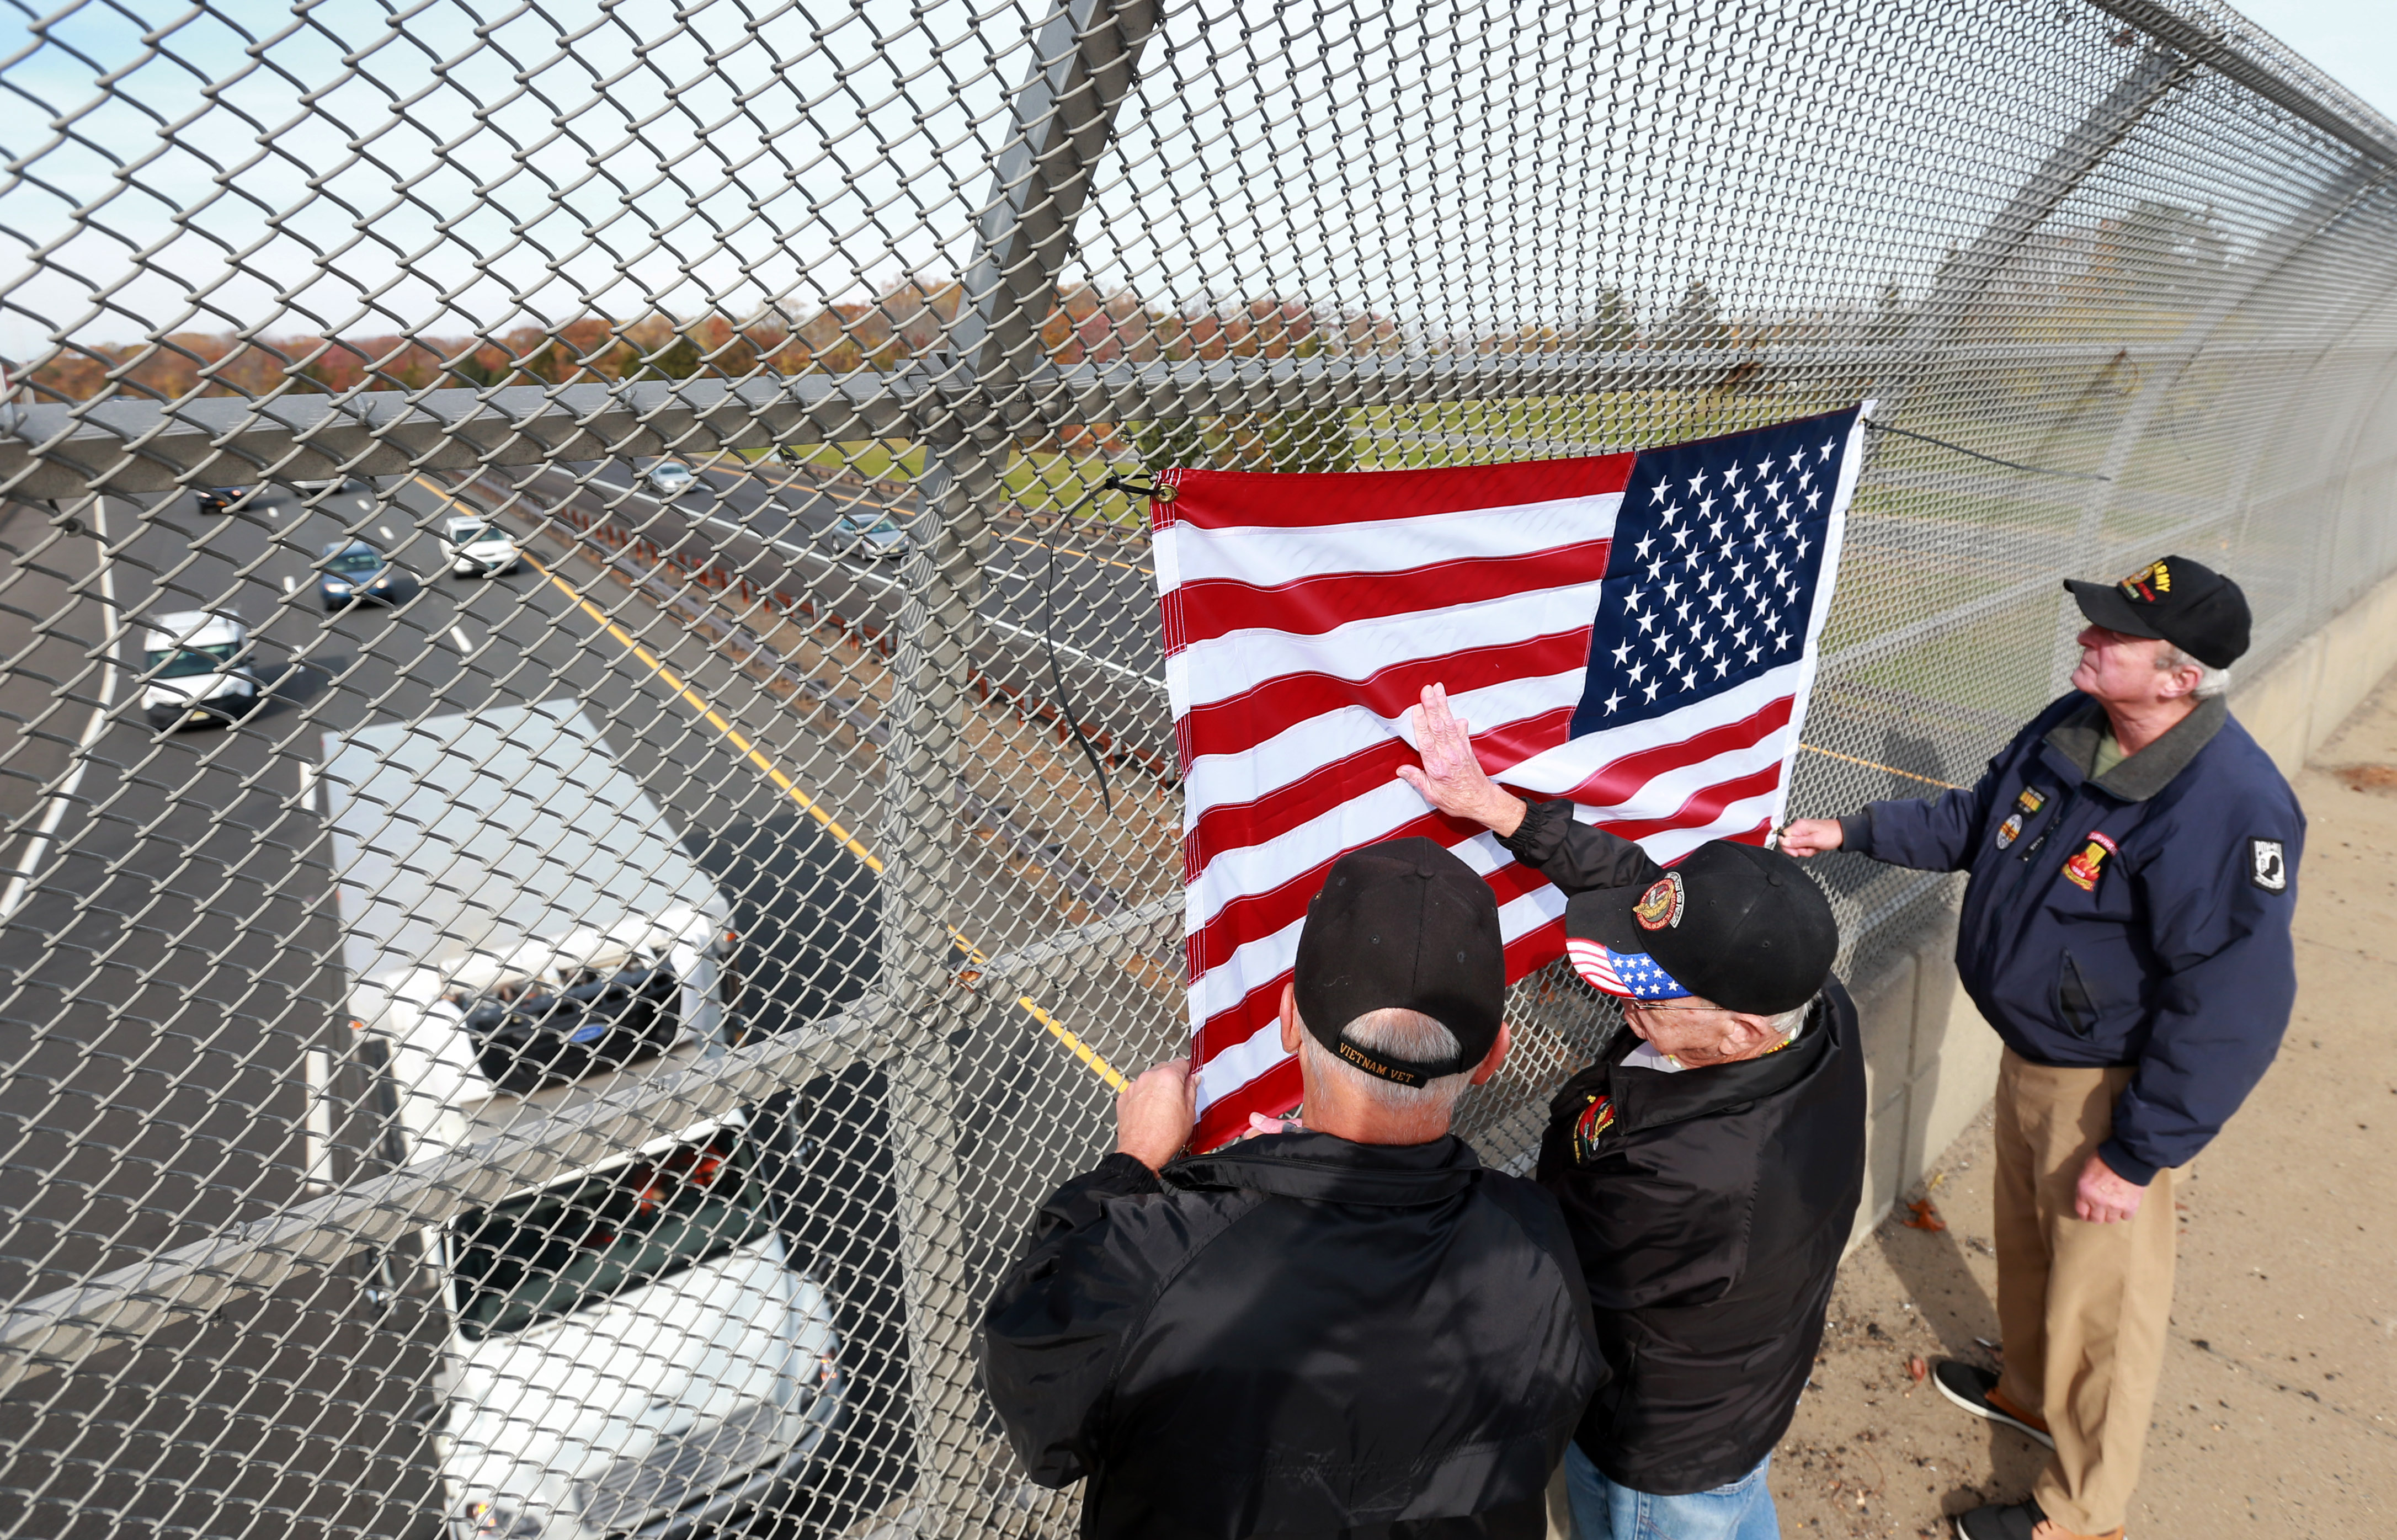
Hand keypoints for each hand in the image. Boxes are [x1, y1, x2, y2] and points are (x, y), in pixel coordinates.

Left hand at [1115, 1057, 1197, 1171]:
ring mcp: (1134, 1086)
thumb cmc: (1165, 1136)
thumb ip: (1191, 1091)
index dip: (1188, 1072)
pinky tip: (1149, 1112)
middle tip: (1177, 1097)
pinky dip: (1143, 1096)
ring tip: (1162, 1108)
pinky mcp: (1124, 1097)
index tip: (1189, 1080)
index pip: (1182, 1063)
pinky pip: (1137, 1090)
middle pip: (1164, 1068)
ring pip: (1150, 1079)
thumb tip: (1193, 1080)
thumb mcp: (1189, 1113)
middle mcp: (1149, 1077)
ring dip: (1156, 1087)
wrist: (1141, 1153)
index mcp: (1168, 1077)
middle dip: (1172, 1079)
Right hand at [1395, 683, 1526, 834]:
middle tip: (1427, 690)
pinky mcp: (1467, 749)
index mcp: (1436, 767)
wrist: (1481, 802)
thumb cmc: (1457, 800)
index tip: (1416, 709)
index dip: (1421, 724)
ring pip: (1448, 724)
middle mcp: (1448, 756)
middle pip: (1438, 727)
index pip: (1426, 741)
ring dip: (1443, 706)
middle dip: (1432, 706)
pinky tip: (1454, 712)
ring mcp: (1459, 750)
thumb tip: (1402, 770)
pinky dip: (1457, 721)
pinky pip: (1461, 732)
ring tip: (1438, 690)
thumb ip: (1417, 779)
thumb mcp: (1432, 795)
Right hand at [1778, 818, 1844, 857]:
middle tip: (1810, 849)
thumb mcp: (1814, 840)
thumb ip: (1797, 842)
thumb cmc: (1831, 834)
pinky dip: (1809, 849)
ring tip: (1815, 847)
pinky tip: (1816, 847)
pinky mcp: (1807, 836)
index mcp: (1799, 826)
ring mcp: (1803, 832)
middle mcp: (1799, 828)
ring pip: (1797, 846)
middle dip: (1799, 850)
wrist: (1843, 833)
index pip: (1783, 837)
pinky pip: (1803, 846)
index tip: (1796, 852)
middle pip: (1790, 843)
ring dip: (1806, 850)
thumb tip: (1784, 842)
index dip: (1788, 847)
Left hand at [2074, 1151, 2145, 1222]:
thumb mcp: (2086, 1169)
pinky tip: (2125, 1204)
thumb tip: (2086, 1194)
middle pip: (2097, 1219)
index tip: (2088, 1215)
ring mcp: (2115, 1206)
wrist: (2128, 1157)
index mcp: (2085, 1192)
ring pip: (2111, 1220)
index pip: (2082, 1212)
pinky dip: (2125, 1212)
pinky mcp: (2130, 1206)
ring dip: (2112, 1215)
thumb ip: (2085, 1185)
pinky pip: (2126, 1217)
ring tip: (2114, 1207)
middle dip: (2098, 1216)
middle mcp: (2098, 1202)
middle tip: (2102, 1211)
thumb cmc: (2105, 1158)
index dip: (2085, 1215)